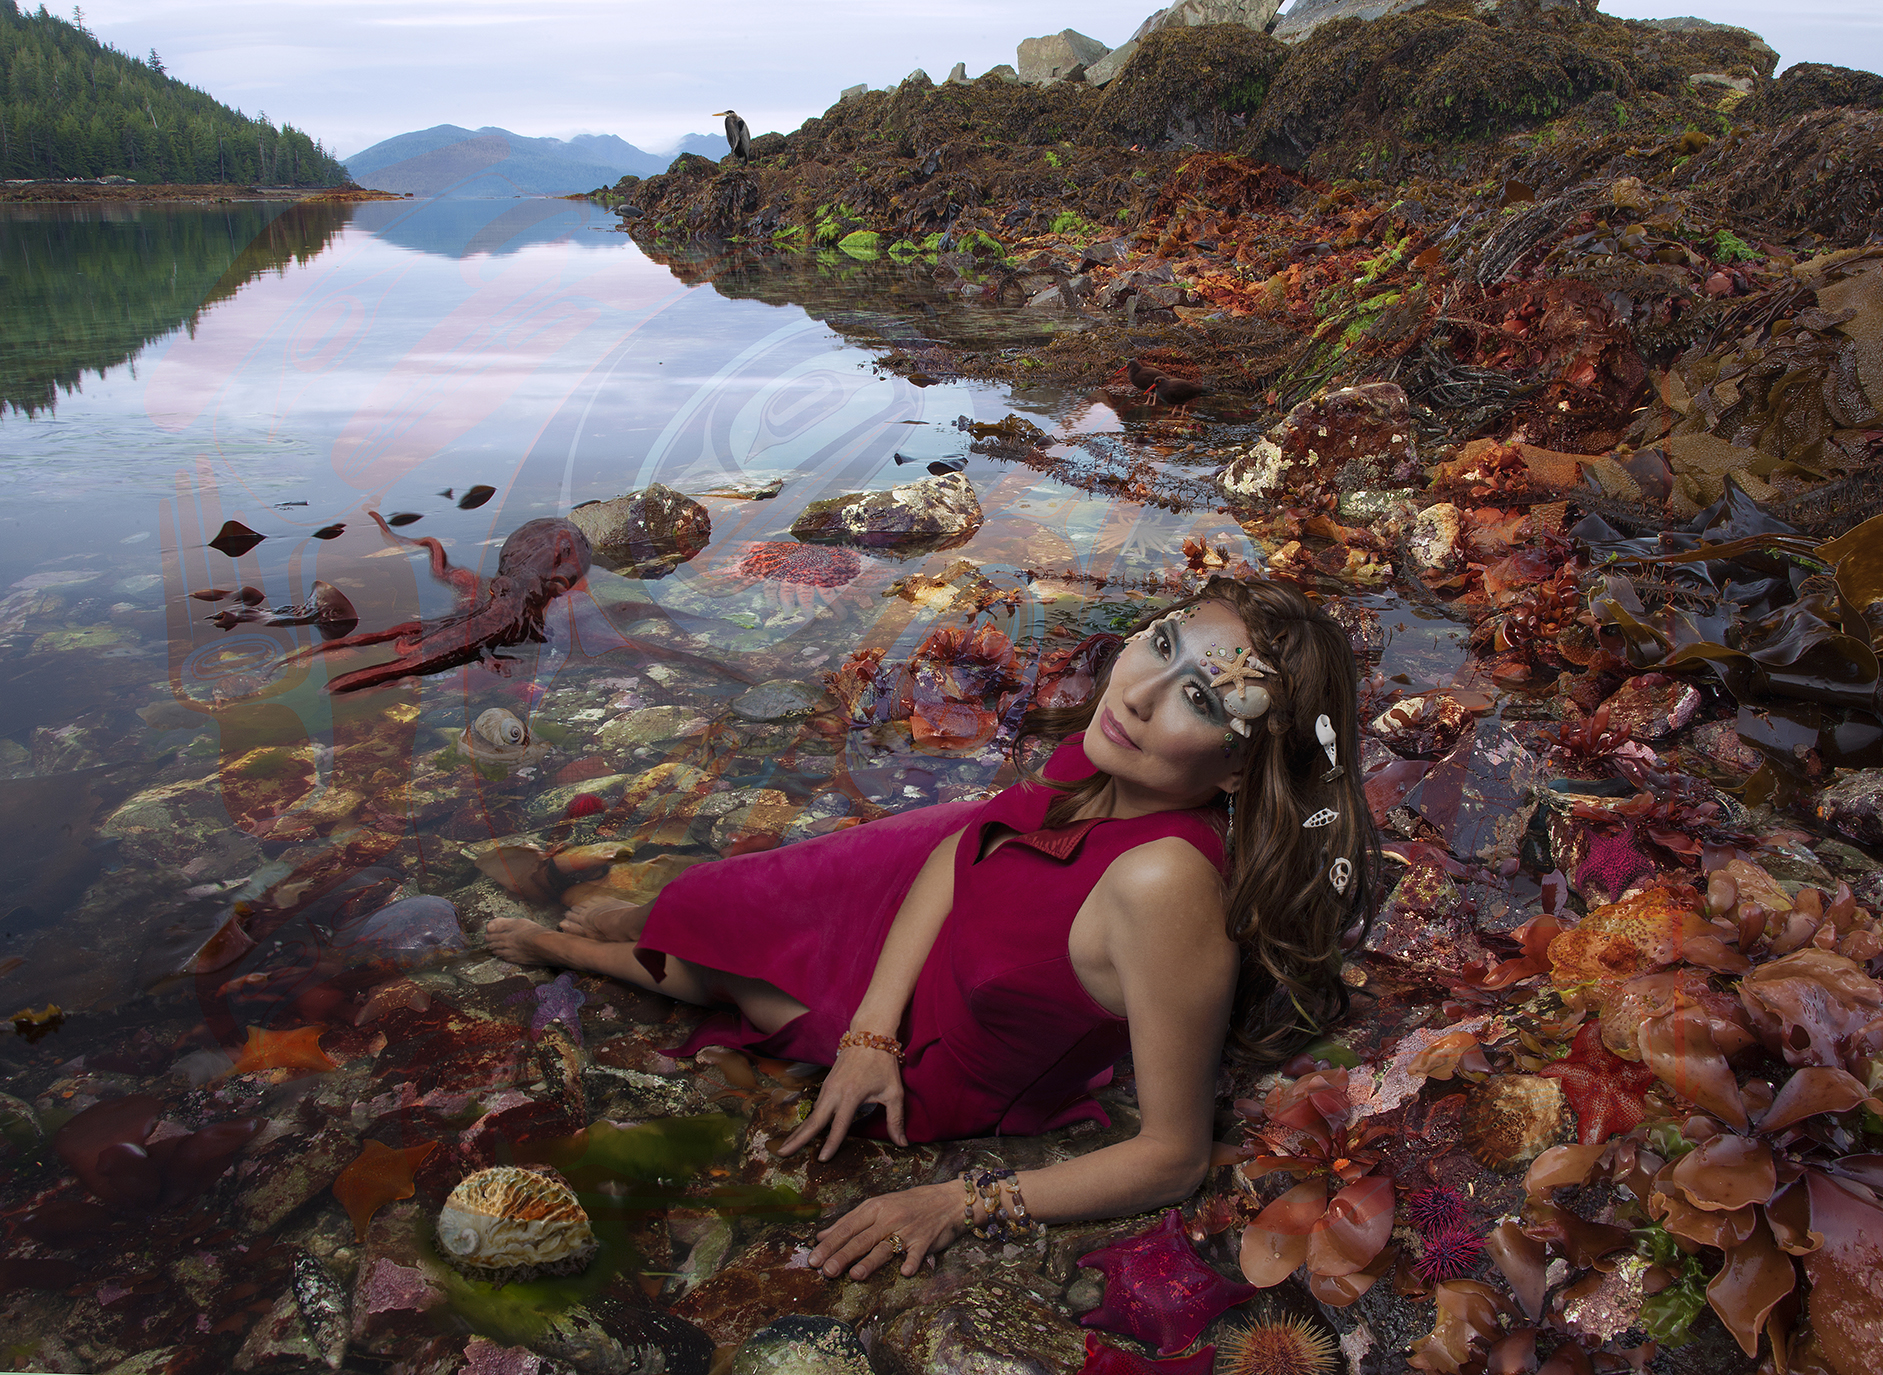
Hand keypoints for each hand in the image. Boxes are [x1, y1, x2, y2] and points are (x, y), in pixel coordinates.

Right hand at [775, 1044, 906, 1159]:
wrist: (869, 1035)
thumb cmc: (883, 1064)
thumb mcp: (894, 1092)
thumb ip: (896, 1120)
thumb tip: (903, 1144)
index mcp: (852, 1095)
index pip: (839, 1125)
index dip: (831, 1144)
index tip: (822, 1159)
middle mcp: (835, 1092)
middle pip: (813, 1120)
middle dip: (797, 1139)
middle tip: (781, 1154)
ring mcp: (828, 1086)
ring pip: (812, 1114)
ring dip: (799, 1131)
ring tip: (786, 1147)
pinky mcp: (827, 1083)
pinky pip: (816, 1106)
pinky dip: (808, 1120)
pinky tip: (803, 1132)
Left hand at [808, 1181, 961, 1279]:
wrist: (948, 1201)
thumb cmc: (909, 1204)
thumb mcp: (878, 1206)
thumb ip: (850, 1221)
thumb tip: (821, 1235)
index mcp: (874, 1208)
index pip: (847, 1227)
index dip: (829, 1243)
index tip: (813, 1258)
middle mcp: (888, 1218)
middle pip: (861, 1239)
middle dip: (842, 1255)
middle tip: (825, 1271)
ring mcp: (907, 1230)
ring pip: (885, 1247)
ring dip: (870, 1261)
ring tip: (855, 1274)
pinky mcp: (925, 1241)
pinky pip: (917, 1253)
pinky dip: (911, 1262)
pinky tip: (904, 1272)